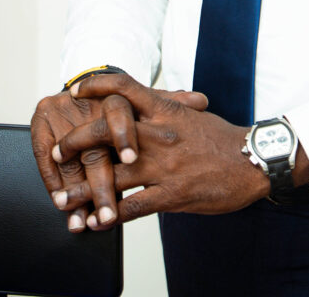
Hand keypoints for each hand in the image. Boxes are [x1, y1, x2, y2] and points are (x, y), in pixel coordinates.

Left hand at [49, 73, 270, 225]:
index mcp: (166, 110)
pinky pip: (132, 207)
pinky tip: (96, 222)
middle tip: (55, 153)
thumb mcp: (194, 113)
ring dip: (82, 190)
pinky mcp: (173, 194)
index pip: (125, 88)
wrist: (253, 161)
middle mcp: (160, 134)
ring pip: (112, 175)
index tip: (74, 91)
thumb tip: (147, 97)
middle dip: (74, 143)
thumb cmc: (222, 138)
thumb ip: (167, 106)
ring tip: (63, 200)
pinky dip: (109, 216)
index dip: (96, 86)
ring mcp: (165, 165)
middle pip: (105, 131)